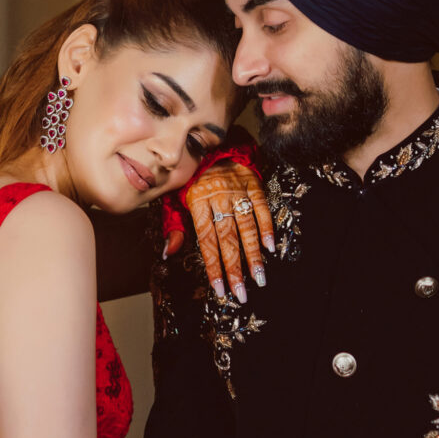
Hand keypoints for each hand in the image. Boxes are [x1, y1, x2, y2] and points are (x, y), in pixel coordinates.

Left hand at [168, 139, 274, 301]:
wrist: (212, 144)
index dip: (214, 266)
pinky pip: (261, 207)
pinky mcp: (253, 183)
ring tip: (259, 278)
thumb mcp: (175, 198)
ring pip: (246, 226)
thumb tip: (168, 253)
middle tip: (242, 293)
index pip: (206, 240)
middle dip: (235, 268)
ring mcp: (237, 190)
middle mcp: (218, 198)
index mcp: (197, 202)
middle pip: (227, 238)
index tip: (220, 289)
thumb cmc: (192, 177)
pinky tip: (270, 247)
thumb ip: (173, 226)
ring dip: (253, 254)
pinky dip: (266, 226)